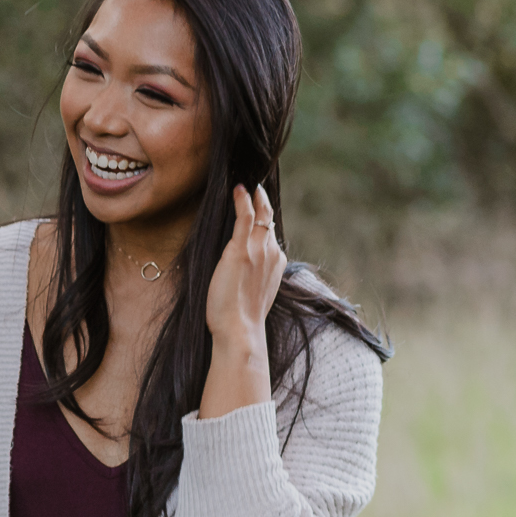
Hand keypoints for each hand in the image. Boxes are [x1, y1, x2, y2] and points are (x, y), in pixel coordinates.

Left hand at [205, 185, 286, 356]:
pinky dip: (242, 201)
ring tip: (249, 186)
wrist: (240, 330)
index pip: (271, 235)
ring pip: (260, 216)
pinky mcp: (241, 250)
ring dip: (255, 199)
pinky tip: (238, 189)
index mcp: (277, 264)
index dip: (266, 221)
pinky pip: (245, 218)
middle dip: (263, 203)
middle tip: (256, 188)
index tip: (261, 208)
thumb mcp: (255, 292)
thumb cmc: (242, 318)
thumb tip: (246, 267)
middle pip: (269, 222)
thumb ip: (255, 275)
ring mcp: (258, 251)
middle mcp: (272, 254)